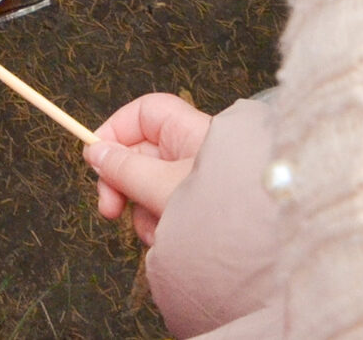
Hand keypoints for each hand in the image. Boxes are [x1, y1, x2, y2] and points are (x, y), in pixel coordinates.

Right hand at [85, 92, 213, 245]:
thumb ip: (124, 169)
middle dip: (122, 183)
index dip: (116, 130)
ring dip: (141, 211)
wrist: (268, 248)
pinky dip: (160, 225)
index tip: (96, 156)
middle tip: (108, 210)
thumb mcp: (162, 186)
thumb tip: (95, 151)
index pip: (144, 114)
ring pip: (150, 187)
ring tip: (155, 233)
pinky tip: (168, 241)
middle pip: (141, 155)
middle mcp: (193, 153)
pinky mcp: (201, 210)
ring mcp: (197, 182)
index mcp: (189, 132)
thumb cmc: (220, 208)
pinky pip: (167, 209)